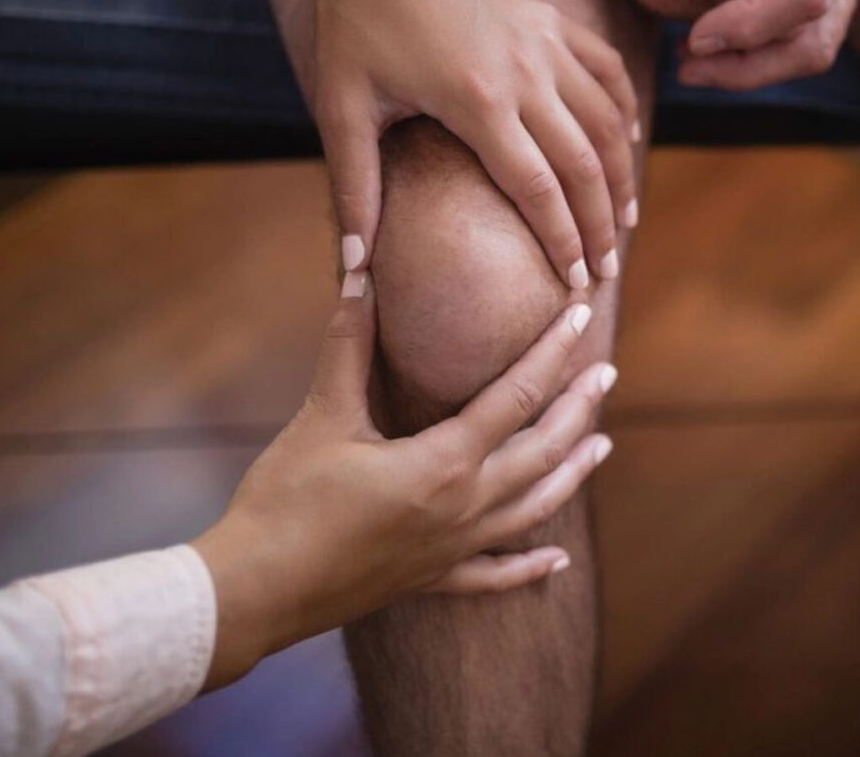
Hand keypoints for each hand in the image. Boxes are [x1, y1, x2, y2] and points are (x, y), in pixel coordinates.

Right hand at [192, 279, 614, 687]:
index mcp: (443, 464)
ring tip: (603, 446)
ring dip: (572, 475)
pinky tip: (557, 564)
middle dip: (579, 408)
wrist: (251, 592)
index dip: (553, 350)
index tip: (582, 315)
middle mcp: (463, 508)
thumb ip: (348, 341)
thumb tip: (361, 266)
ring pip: (534, 509)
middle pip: (543, 451)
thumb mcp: (320, 414)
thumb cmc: (284, 500)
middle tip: (608, 371)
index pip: (516, 395)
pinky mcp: (431, 581)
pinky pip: (495, 575)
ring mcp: (452, 551)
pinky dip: (529, 568)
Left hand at [301, 0, 638, 288]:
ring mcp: (545, 39)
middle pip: (585, 163)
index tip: (577, 282)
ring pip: (607, 119)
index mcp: (476, 100)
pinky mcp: (551, 16)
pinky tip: (626, 141)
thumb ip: (354, 190)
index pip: (538, 188)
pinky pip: (605, 68)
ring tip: (625, 219)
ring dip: (622, 173)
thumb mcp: (341, 109)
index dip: (564, 242)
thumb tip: (353, 269)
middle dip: (601, 223)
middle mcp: (525, 71)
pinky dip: (623, 108)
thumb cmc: (353, 25)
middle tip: (608, 270)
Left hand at [631, 0, 859, 89]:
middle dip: (747, 66)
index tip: (692, 36)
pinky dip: (760, 36)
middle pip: (813, 43)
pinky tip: (706, 29)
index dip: (746, 23)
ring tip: (686, 58)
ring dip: (752, 61)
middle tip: (683, 66)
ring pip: (812, 43)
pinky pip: (806, 23)